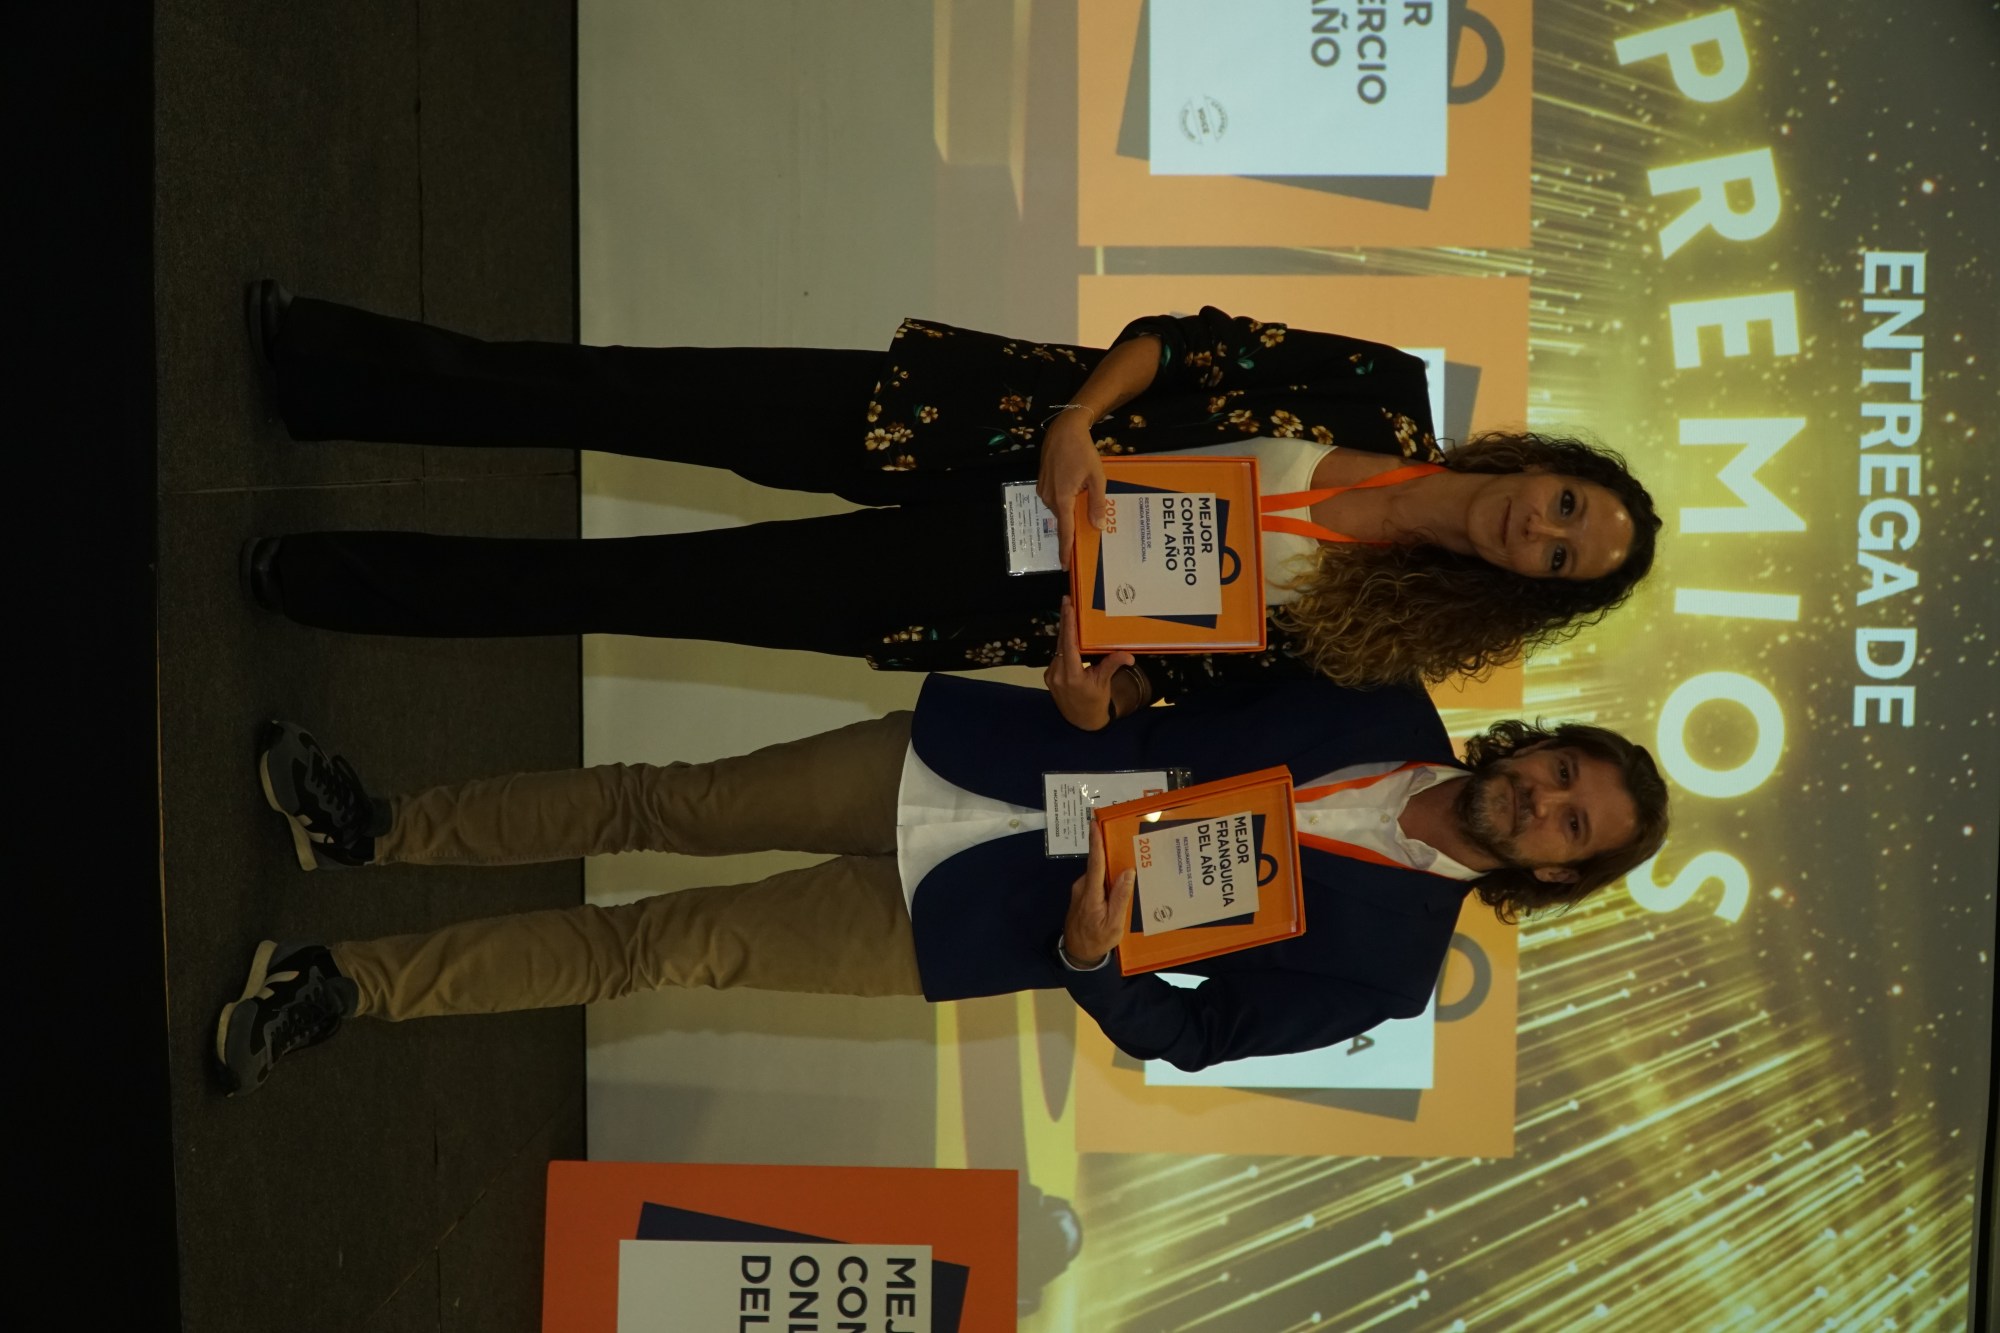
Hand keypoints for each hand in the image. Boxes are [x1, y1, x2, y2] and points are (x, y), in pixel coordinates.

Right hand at [1036, 408, 1107, 568]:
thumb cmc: (1083, 452)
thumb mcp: (1097, 477)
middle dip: (1073, 526)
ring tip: (1083, 499)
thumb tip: (1098, 526)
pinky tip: (1074, 489)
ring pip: (1059, 509)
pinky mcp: (1042, 483)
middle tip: (1086, 529)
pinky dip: (1064, 500)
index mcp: (1063, 498)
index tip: (1065, 565)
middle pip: (1063, 519)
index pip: (1065, 530)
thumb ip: (1097, 503)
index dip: (1065, 549)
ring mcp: (1043, 490)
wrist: (1064, 430)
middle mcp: (1049, 497)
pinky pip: (1055, 499)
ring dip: (1070, 510)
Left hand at [1044, 596, 1135, 730]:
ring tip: (1069, 612)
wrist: (1081, 721)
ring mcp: (1051, 675)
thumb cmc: (1095, 701)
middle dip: (1064, 621)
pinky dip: (1064, 645)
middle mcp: (1058, 674)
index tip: (1068, 608)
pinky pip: (1057, 656)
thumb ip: (1112, 665)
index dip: (1068, 626)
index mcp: (1072, 676)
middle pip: (1061, 642)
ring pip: (1058, 648)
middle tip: (1066, 600)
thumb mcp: (1104, 683)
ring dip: (1065, 632)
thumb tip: (1129, 655)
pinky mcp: (1049, 676)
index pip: (1069, 646)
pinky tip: (1070, 634)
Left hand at [1064, 821, 1135, 967]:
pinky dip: (1109, 880)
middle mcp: (1083, 887)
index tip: (1094, 822)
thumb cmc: (1097, 940)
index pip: (1094, 862)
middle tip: (1129, 839)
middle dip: (1112, 851)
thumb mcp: (1114, 924)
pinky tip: (1122, 885)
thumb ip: (1120, 898)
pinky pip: (1098, 881)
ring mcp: (1081, 890)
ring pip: (1099, 874)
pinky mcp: (1083, 895)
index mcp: (1091, 894)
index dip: (1095, 841)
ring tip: (1133, 864)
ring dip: (1112, 869)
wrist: (1077, 954)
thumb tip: (1127, 872)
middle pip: (1099, 864)